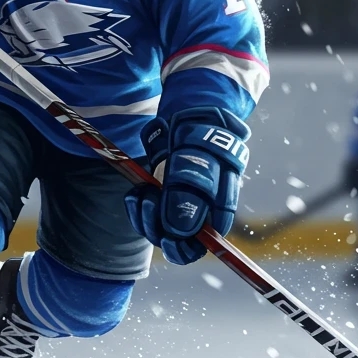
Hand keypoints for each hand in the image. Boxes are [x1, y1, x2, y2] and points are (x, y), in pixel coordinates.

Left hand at [124, 107, 249, 265]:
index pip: (206, 241)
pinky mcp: (162, 194)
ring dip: (145, 216)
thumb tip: (178, 229)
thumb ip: (191, 189)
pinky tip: (136, 192)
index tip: (170, 239)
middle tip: (148, 201)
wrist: (190, 108)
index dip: (187, 248)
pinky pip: (146, 211)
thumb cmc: (202, 130)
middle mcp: (201, 208)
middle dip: (159, 229)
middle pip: (180, 238)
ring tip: (142, 193)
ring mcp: (180, 202)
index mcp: (221, 203)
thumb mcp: (199, 153)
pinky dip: (137, 205)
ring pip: (160, 227)